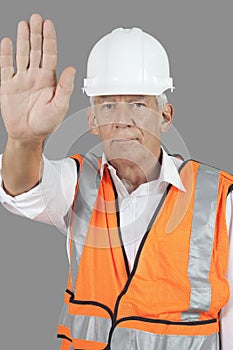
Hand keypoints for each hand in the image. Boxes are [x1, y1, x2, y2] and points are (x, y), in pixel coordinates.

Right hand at [0, 14, 75, 141]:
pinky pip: (6, 67)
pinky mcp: (8, 85)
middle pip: (36, 50)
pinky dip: (6, 55)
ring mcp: (21, 79)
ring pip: (22, 55)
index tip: (48, 25)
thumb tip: (71, 69)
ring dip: (23, 39)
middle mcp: (35, 76)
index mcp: (49, 80)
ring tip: (24, 24)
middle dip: (36, 34)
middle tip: (36, 18)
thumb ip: (65, 88)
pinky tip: (8, 43)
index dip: (49, 39)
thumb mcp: (59, 106)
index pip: (50, 55)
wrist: (28, 135)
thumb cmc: (46, 124)